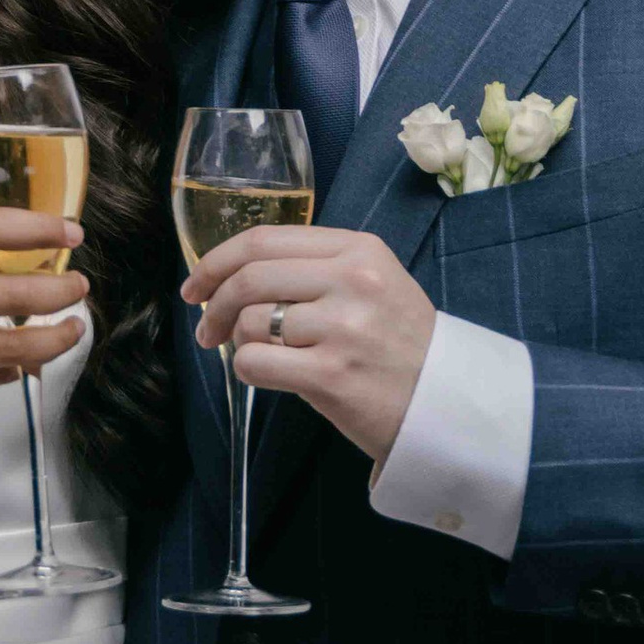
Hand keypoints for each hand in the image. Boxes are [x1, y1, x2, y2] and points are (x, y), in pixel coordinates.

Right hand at [0, 209, 86, 403]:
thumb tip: (15, 259)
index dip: (39, 229)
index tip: (72, 233)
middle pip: (12, 294)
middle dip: (59, 290)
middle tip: (80, 285)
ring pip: (10, 347)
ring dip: (53, 338)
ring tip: (73, 327)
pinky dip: (14, 367)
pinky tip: (28, 357)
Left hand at [182, 222, 436, 467]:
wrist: (447, 403)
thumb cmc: (400, 343)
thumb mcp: (374, 283)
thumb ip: (315, 267)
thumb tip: (232, 273)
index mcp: (359, 250)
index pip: (265, 240)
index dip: (217, 260)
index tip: (197, 284)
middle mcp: (353, 282)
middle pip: (250, 277)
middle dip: (213, 303)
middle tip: (205, 327)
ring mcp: (343, 329)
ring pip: (249, 321)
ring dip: (235, 341)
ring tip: (250, 353)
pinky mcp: (332, 376)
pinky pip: (255, 363)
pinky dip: (246, 370)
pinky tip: (266, 375)